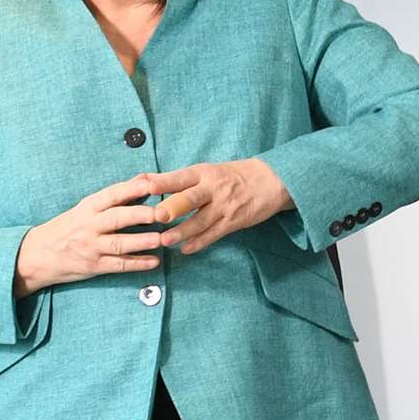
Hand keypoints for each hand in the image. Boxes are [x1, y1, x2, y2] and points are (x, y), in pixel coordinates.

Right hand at [14, 175, 162, 296]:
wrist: (37, 255)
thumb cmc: (68, 227)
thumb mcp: (87, 207)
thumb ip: (117, 195)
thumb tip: (145, 178)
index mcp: (89, 207)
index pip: (112, 195)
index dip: (131, 189)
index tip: (151, 185)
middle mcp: (90, 226)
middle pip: (117, 218)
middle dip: (140, 215)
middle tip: (162, 213)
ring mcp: (91, 247)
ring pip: (120, 244)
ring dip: (143, 242)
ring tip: (162, 239)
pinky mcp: (94, 266)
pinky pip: (118, 265)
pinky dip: (137, 264)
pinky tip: (154, 261)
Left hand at [143, 158, 292, 254]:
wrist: (271, 180)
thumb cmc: (234, 175)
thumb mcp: (208, 170)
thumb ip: (180, 179)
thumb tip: (147, 181)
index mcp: (204, 173)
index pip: (181, 177)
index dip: (164, 182)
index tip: (147, 186)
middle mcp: (213, 188)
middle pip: (191, 199)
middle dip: (174, 207)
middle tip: (159, 216)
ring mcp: (224, 206)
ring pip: (200, 221)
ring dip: (183, 232)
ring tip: (166, 240)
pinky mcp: (234, 221)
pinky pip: (214, 234)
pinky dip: (200, 242)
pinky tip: (187, 249)